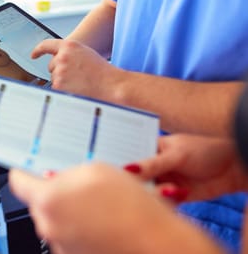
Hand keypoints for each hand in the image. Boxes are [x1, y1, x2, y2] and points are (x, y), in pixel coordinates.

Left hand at [8, 163, 220, 253]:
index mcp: (47, 201)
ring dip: (72, 209)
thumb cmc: (132, 210)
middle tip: (81, 183)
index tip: (28, 165)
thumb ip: (68, 172)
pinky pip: (72, 235)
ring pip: (58, 219)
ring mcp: (61, 246)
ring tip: (102, 203)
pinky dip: (83, 227)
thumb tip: (54, 177)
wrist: (160, 248)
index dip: (24, 170)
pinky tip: (107, 221)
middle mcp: (48, 227)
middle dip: (56, 190)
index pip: (18, 181)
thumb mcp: (98, 171)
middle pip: (40, 201)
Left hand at [31, 39, 122, 98]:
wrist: (111, 84)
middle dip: (60, 71)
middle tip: (77, 76)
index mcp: (69, 45)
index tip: (34, 55)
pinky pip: (55, 88)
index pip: (47, 45)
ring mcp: (59, 70)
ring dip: (63, 81)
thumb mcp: (85, 53)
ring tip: (80, 82)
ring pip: (54, 78)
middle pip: (51, 66)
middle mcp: (62, 56)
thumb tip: (58, 61)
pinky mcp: (58, 84)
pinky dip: (63, 90)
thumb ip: (70, 54)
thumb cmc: (102, 71)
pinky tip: (77, 89)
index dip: (38, 50)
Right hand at [129, 134, 246, 202]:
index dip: (119, 161)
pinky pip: (162, 202)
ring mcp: (163, 180)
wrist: (234, 168)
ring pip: (147, 190)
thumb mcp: (177, 155)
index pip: (128, 154)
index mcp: (151, 147)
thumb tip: (127, 169)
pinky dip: (167, 201)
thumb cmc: (206, 151)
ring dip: (155, 192)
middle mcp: (154, 165)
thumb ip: (152, 164)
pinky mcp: (174, 195)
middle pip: (135, 176)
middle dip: (136, 181)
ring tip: (169, 189)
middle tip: (140, 183)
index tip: (114, 169)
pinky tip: (178, 193)